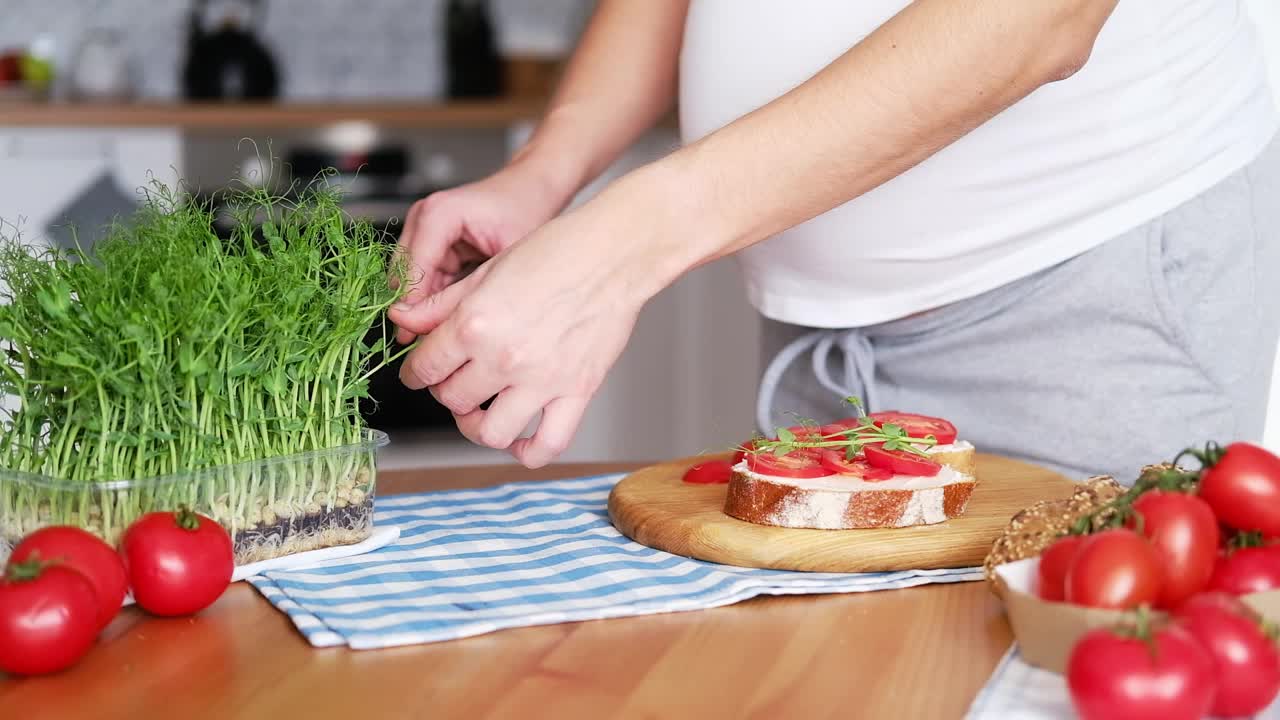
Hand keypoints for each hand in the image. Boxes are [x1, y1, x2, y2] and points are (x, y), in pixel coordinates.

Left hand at [387, 203, 656, 467]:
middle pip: (453, 399)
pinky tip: (520, 441)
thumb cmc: (554, 253)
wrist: (611, 255)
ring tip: (479, 413)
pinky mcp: (576, 392)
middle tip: (454, 380)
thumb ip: (441, 305)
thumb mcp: (485, 271)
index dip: (414, 373)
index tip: (418, 373)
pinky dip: (529, 452)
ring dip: (476, 427)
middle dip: (445, 392)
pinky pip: (548, 444)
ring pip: (490, 432)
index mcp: (475, 325)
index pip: (425, 367)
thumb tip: (404, 319)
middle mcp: (504, 358)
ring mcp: (541, 381)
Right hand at [392, 159, 572, 344]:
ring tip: (430, 335)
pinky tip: (439, 316)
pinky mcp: (429, 237)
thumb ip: (472, 287)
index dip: (413, 306)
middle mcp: (423, 216)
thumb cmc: (527, 210)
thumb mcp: (505, 254)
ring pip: (407, 277)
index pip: (413, 270)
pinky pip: (421, 274)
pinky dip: (428, 295)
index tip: (414, 338)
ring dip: (418, 303)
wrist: (533, 187)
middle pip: (402, 274)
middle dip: (412, 308)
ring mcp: (422, 225)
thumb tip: (447, 325)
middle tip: (419, 344)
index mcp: (438, 214)